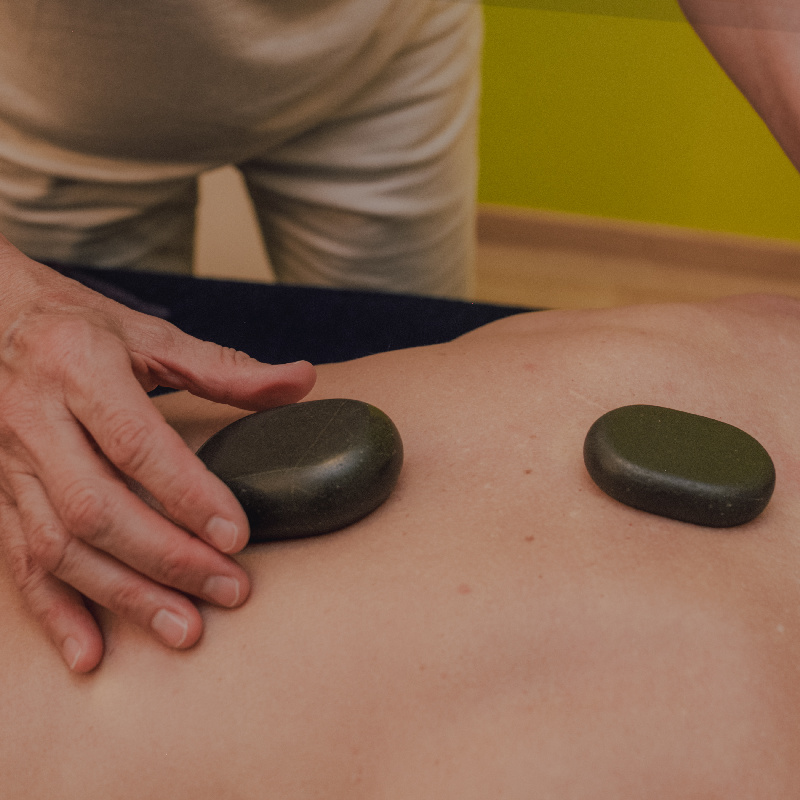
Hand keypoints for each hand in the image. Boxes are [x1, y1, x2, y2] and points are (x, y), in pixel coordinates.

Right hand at [0, 240, 315, 671]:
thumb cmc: (77, 326)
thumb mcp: (149, 333)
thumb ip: (224, 367)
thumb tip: (302, 380)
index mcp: (82, 370)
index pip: (137, 444)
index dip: (189, 494)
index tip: (237, 536)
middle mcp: (36, 420)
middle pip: (98, 507)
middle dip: (166, 558)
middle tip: (227, 590)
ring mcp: (8, 463)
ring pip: (59, 544)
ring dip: (122, 595)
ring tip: (182, 628)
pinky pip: (18, 560)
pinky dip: (54, 611)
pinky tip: (90, 652)